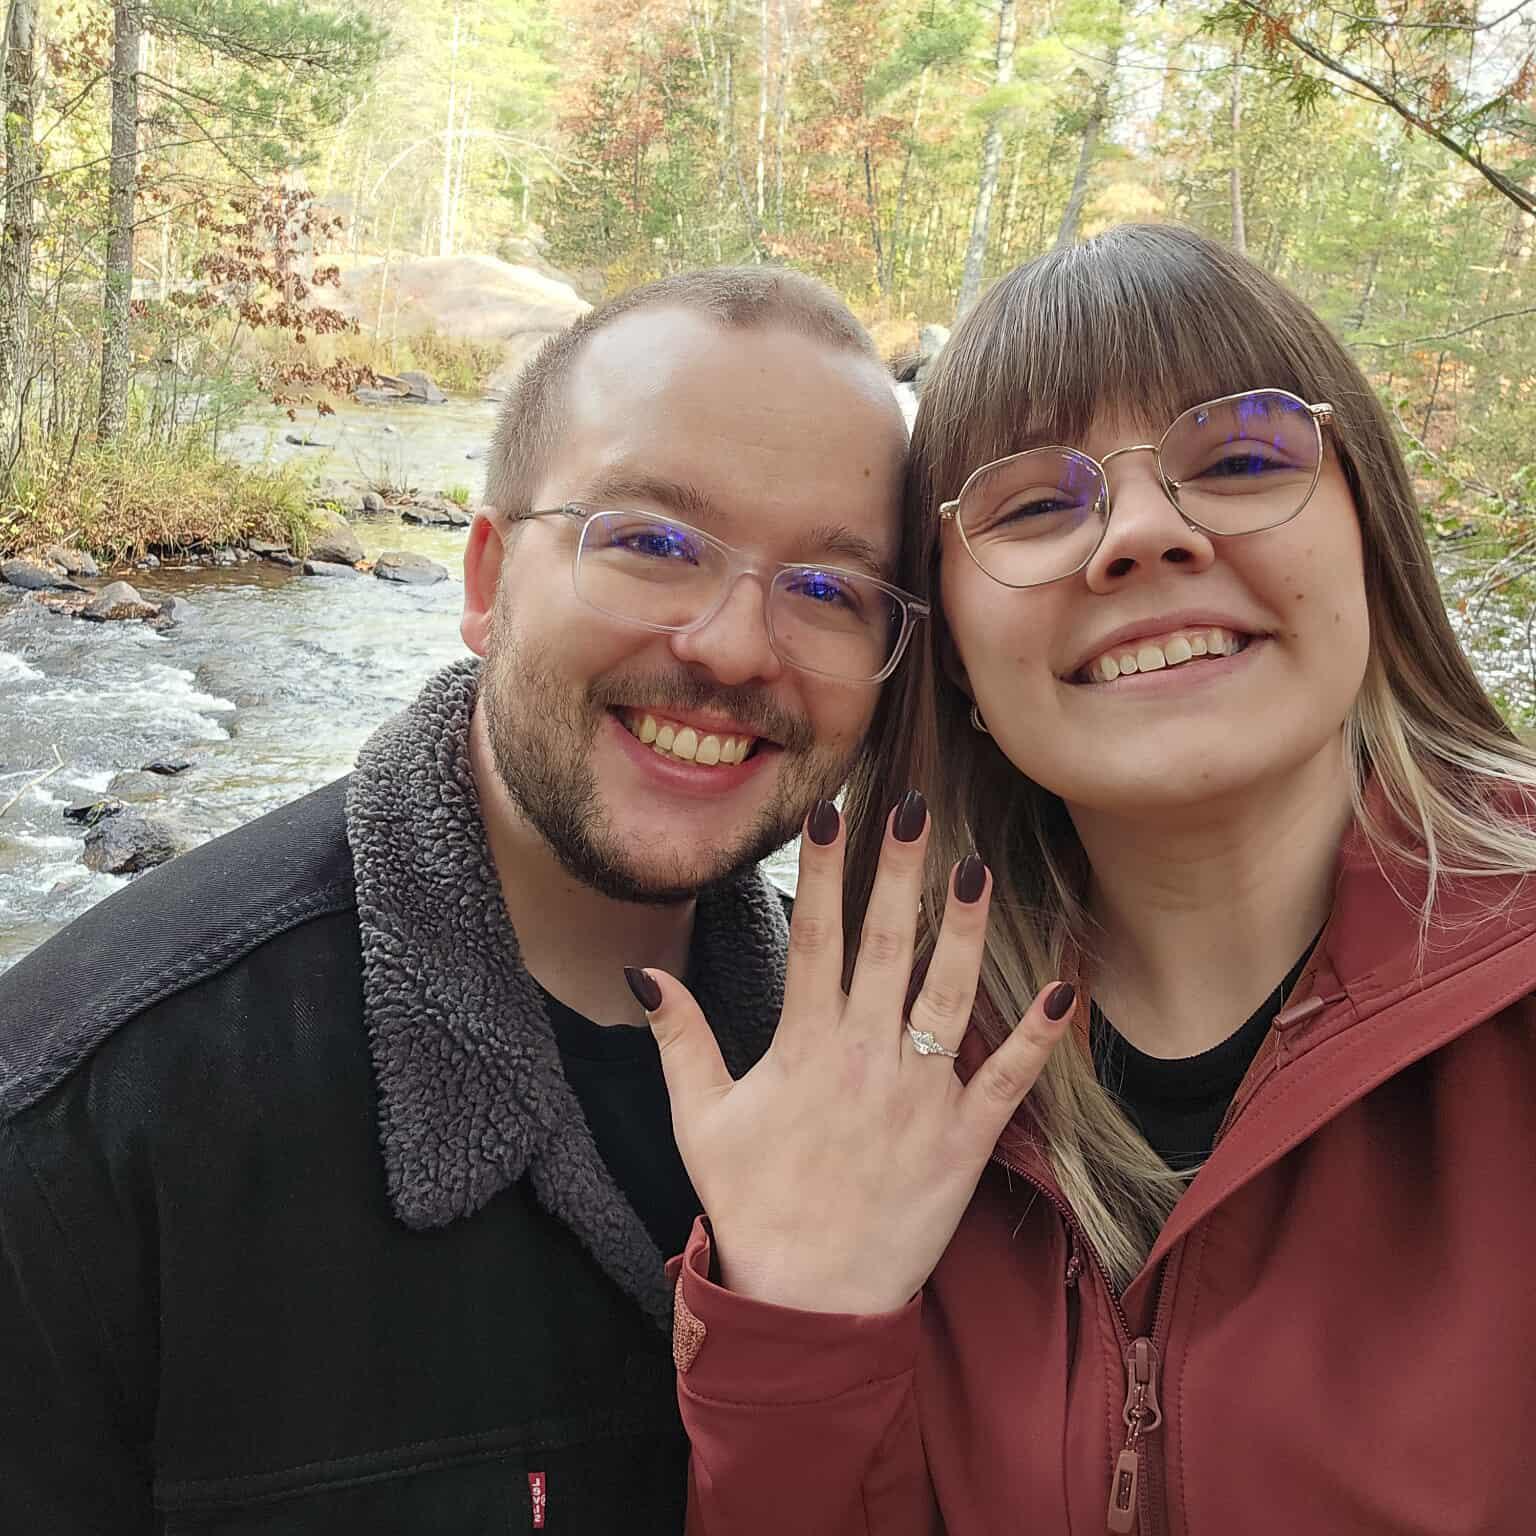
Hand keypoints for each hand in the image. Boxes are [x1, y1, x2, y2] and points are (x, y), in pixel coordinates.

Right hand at [629, 790, 1073, 1315]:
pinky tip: (1063, 986)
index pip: (813, 938)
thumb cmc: (752, 1205)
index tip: (829, 812)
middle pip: (883, 947)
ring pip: (946, 996)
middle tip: (916, 808)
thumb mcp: (700, 1121)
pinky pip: (1006, 1079)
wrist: (808, 1302)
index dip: (821, 871)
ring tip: (977, 870)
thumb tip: (646, 974)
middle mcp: (863, 1058)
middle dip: (898, 873)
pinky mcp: (963, 1140)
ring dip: (963, 931)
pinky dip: (1035, 1035)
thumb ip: (681, 1041)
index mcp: (803, 1048)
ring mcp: (918, 1097)